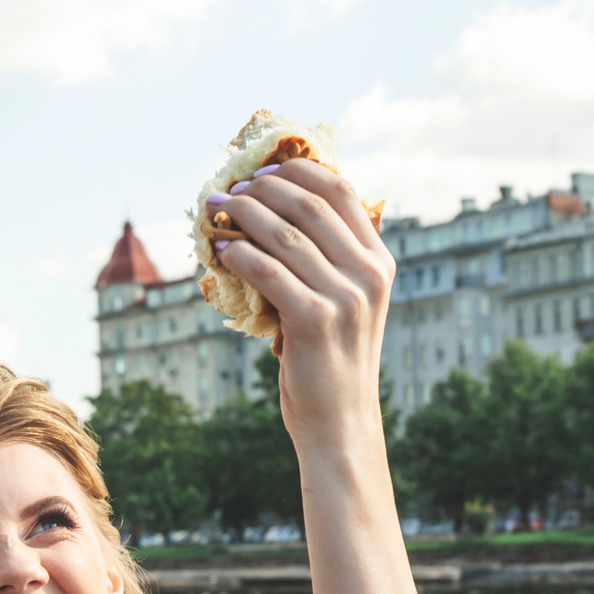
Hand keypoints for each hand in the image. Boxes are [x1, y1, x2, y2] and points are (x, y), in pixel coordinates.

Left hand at [207, 159, 391, 435]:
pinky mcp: (315, 320)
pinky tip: (220, 252)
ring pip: (283, 234)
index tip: (262, 172)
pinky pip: (268, 271)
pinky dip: (239, 254)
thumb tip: (276, 212)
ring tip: (214, 213)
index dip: (297, 172)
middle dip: (261, 189)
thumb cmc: (331, 360)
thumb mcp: (345, 303)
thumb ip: (329, 261)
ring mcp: (345, 296)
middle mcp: (368, 273)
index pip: (341, 191)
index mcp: (379, 261)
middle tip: (227, 191)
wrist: (340, 421)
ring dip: (241, 217)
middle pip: (308, 205)